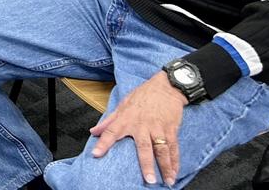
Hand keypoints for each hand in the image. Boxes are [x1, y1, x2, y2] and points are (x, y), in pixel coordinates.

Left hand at [89, 71, 186, 185]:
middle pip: (145, 148)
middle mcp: (143, 125)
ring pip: (162, 150)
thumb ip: (108, 121)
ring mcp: (158, 128)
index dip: (103, 143)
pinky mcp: (171, 129)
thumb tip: (93, 132)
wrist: (166, 87)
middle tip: (148, 180)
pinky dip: (175, 161)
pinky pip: (174, 147)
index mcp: (127, 119)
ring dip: (165, 167)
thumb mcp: (122, 104)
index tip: (96, 154)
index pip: (112, 131)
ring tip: (167, 181)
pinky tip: (175, 172)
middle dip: (147, 164)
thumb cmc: (142, 96)